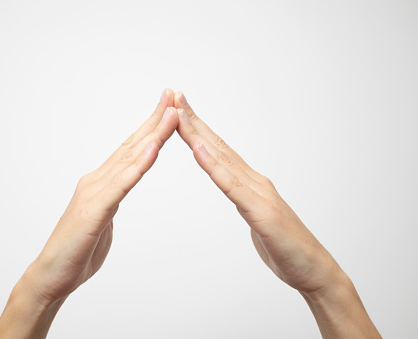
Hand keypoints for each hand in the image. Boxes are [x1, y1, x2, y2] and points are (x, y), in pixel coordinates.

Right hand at [27, 89, 178, 304]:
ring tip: (171, 112)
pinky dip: (139, 165)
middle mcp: (97, 181)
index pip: (131, 150)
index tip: (168, 108)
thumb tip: (119, 193)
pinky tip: (153, 148)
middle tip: (173, 94)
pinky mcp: (95, 211)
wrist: (51, 276)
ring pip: (129, 158)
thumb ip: (111, 202)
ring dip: (153, 134)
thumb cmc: (77, 251)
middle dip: (155, 119)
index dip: (150, 128)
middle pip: (132, 145)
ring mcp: (95, 193)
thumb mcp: (102, 220)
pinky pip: (122, 184)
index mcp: (102, 184)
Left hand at [173, 91, 380, 337]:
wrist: (315, 271)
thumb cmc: (287, 248)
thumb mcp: (259, 220)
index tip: (178, 109)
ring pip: (222, 158)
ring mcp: (259, 194)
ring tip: (179, 112)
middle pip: (217, 146)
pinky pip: (231, 186)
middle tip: (174, 95)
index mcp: (250, 184)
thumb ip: (246, 202)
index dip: (197, 128)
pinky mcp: (261, 212)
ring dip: (198, 134)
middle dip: (193, 119)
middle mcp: (254, 181)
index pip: (218, 151)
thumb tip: (237, 193)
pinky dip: (213, 166)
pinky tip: (198, 149)